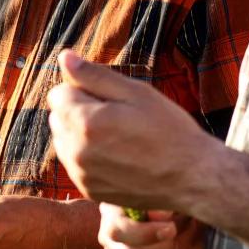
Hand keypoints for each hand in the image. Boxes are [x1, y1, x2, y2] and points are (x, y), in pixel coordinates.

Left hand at [47, 50, 218, 210]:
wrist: (191, 177)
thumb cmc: (168, 129)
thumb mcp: (135, 92)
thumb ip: (94, 75)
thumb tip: (64, 58)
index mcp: (85, 122)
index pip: (58, 93)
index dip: (84, 89)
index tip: (111, 98)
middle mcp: (76, 151)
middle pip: (57, 117)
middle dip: (79, 110)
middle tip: (117, 116)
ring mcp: (81, 174)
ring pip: (64, 141)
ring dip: (81, 134)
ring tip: (118, 136)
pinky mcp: (89, 190)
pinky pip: (76, 164)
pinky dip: (89, 156)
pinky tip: (118, 155)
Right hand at [99, 204, 202, 248]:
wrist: (156, 212)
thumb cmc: (155, 199)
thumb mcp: (155, 193)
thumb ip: (159, 201)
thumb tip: (165, 215)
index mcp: (110, 216)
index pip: (119, 230)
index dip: (147, 233)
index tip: (171, 228)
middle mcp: (109, 241)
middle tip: (178, 235)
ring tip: (180, 244)